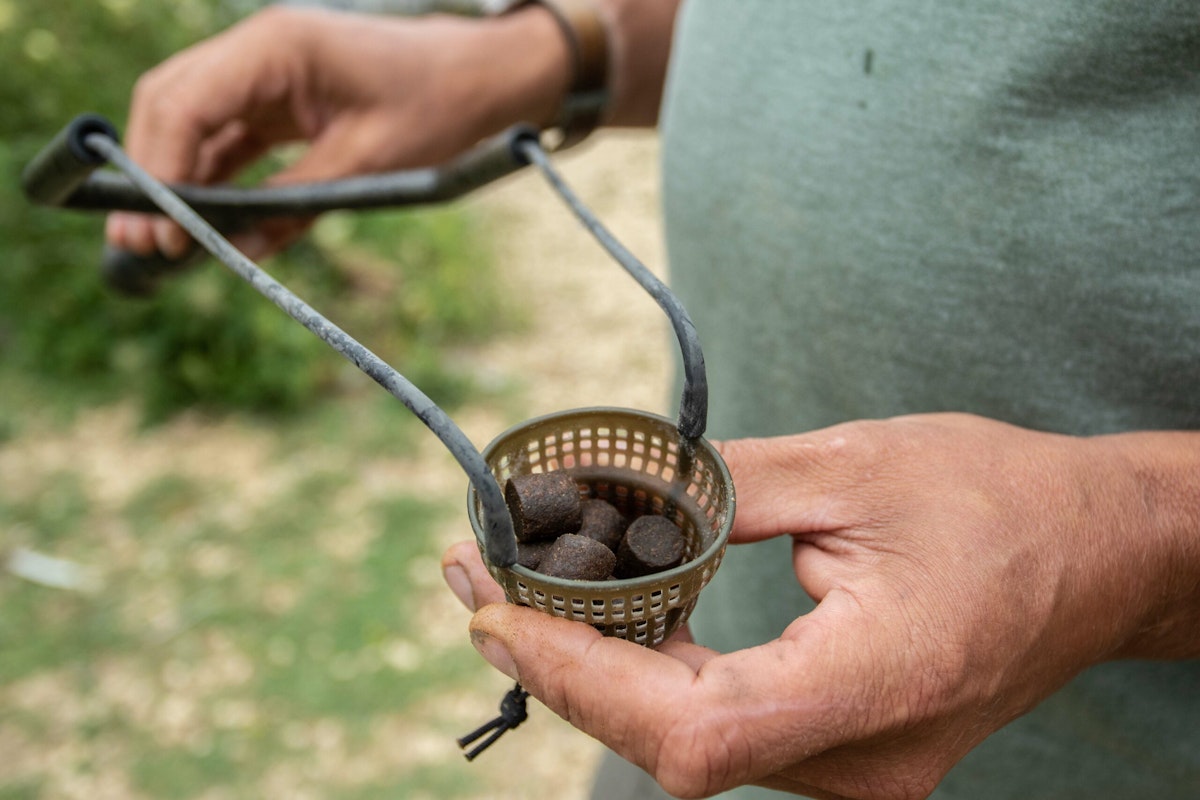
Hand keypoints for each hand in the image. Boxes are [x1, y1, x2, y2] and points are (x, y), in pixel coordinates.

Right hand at [105, 4, 569, 259]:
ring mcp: (266, 70)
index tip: (151, 227)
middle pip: (172, 105)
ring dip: (173, 178)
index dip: (157, 167)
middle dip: (150, 172)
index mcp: (278, 46)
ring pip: (192, 121)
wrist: (481, 79)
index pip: (186, 102)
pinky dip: (208, 175)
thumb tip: (233, 251)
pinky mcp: (279, 98)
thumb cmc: (437, 108)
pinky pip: (226, 135)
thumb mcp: (366, 165)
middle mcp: (259, 49)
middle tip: (139, 242)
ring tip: (159, 243)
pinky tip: (199, 221)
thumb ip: (293, 205)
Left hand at [442, 413, 1197, 798]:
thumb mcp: (857, 465)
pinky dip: (655, 678)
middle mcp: (861, 761)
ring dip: (598, 672)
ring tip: (518, 592)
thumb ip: (722, 487)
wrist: (1101, 554)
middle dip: (561, 663)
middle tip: (479, 580)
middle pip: (671, 744)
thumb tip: (610, 491)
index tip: (497, 610)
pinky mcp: (846, 750)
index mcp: (877, 686)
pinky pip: (725, 727)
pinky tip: (612, 619)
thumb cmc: (1004, 500)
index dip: (580, 678)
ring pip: (688, 743)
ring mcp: (855, 770)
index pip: (691, 729)